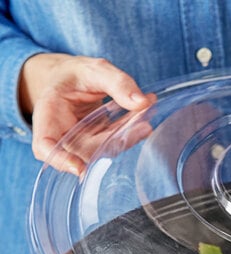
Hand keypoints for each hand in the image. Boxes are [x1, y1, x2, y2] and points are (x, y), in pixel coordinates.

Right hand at [19, 53, 153, 174]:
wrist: (74, 78)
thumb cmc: (75, 74)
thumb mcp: (92, 69)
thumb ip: (117, 83)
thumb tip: (142, 102)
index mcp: (49, 115)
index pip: (45, 146)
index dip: (60, 160)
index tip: (80, 168)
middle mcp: (64, 135)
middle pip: (86, 152)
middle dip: (116, 141)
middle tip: (142, 125)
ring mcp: (83, 143)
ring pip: (106, 150)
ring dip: (129, 137)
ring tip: (146, 117)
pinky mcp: (99, 144)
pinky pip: (117, 143)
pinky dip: (132, 132)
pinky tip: (144, 118)